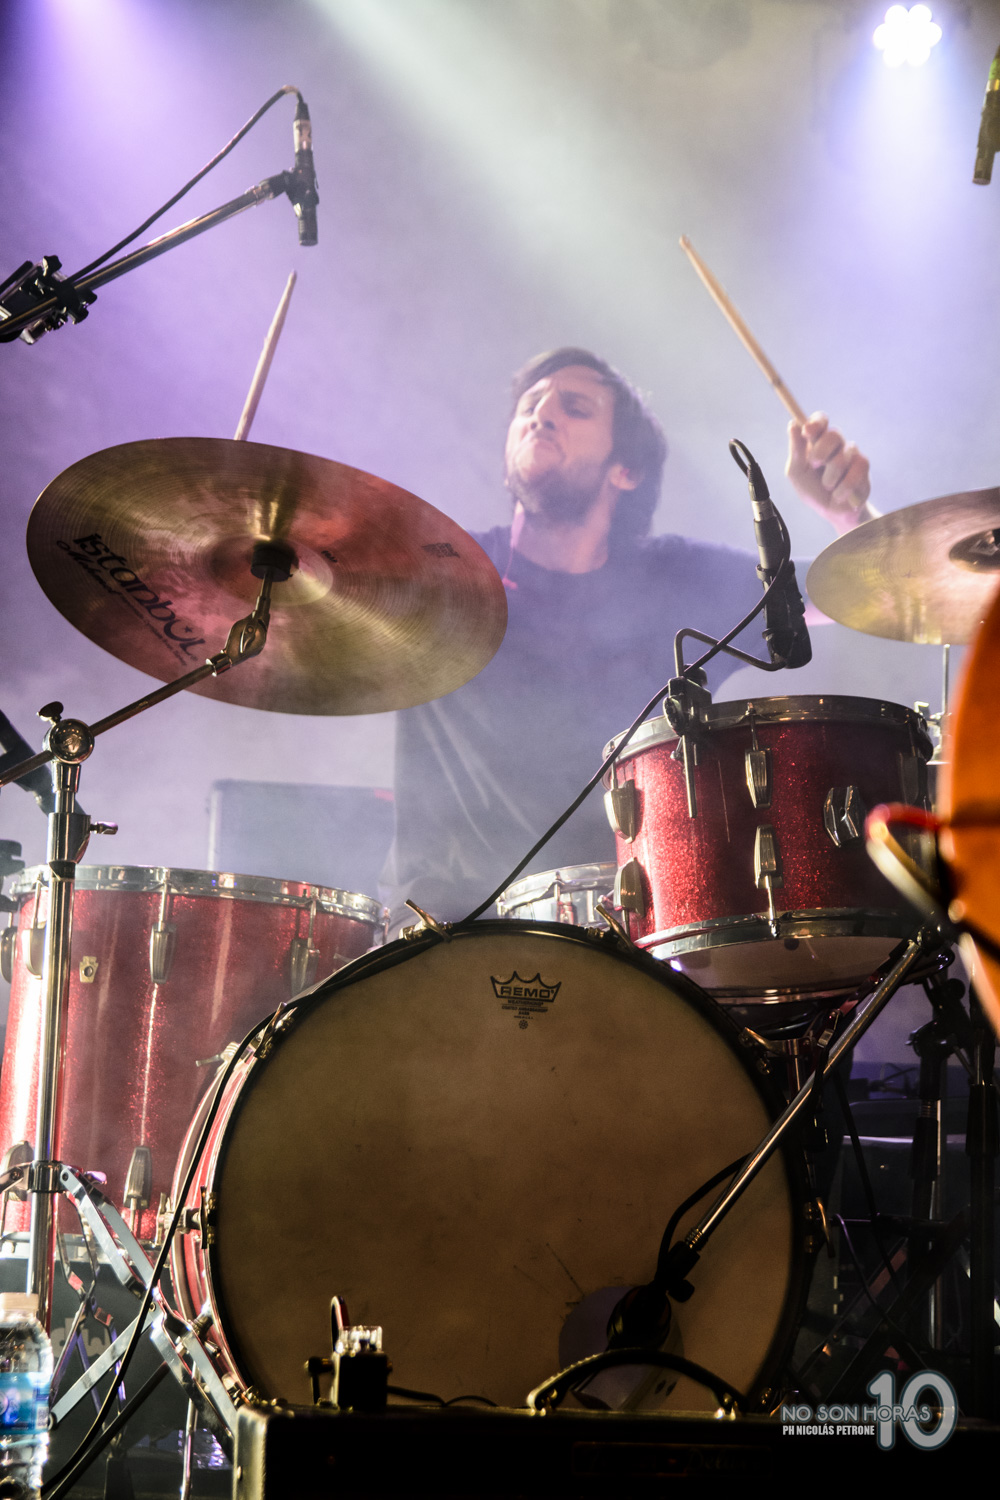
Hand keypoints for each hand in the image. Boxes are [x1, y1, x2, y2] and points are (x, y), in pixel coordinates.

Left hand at [786, 413, 872, 534]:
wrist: (832, 512)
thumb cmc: (812, 490)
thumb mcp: (797, 473)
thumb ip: (796, 450)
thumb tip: (793, 424)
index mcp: (817, 441)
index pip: (821, 420)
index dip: (817, 422)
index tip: (808, 430)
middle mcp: (836, 444)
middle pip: (834, 434)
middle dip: (821, 451)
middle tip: (814, 465)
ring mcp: (851, 453)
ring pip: (843, 457)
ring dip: (830, 478)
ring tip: (828, 487)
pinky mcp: (863, 466)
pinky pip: (856, 470)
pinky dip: (843, 487)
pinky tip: (839, 495)